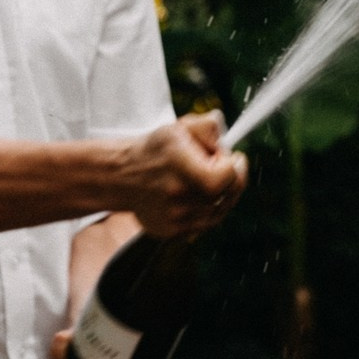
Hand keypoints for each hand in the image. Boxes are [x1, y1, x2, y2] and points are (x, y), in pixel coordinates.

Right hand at [118, 110, 246, 234]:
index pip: (226, 176)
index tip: (235, 157)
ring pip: (219, 212)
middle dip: (232, 180)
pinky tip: (198, 195)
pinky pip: (205, 225)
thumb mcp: (179, 127)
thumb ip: (209, 126)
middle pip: (227, 195)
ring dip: (222, 196)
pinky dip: (208, 210)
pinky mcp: (172, 232)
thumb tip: (226, 142)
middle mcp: (178, 196)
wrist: (122, 176)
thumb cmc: (155, 150)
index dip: (236, 166)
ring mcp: (175, 218)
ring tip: (208, 180)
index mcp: (180, 167)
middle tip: (225, 167)